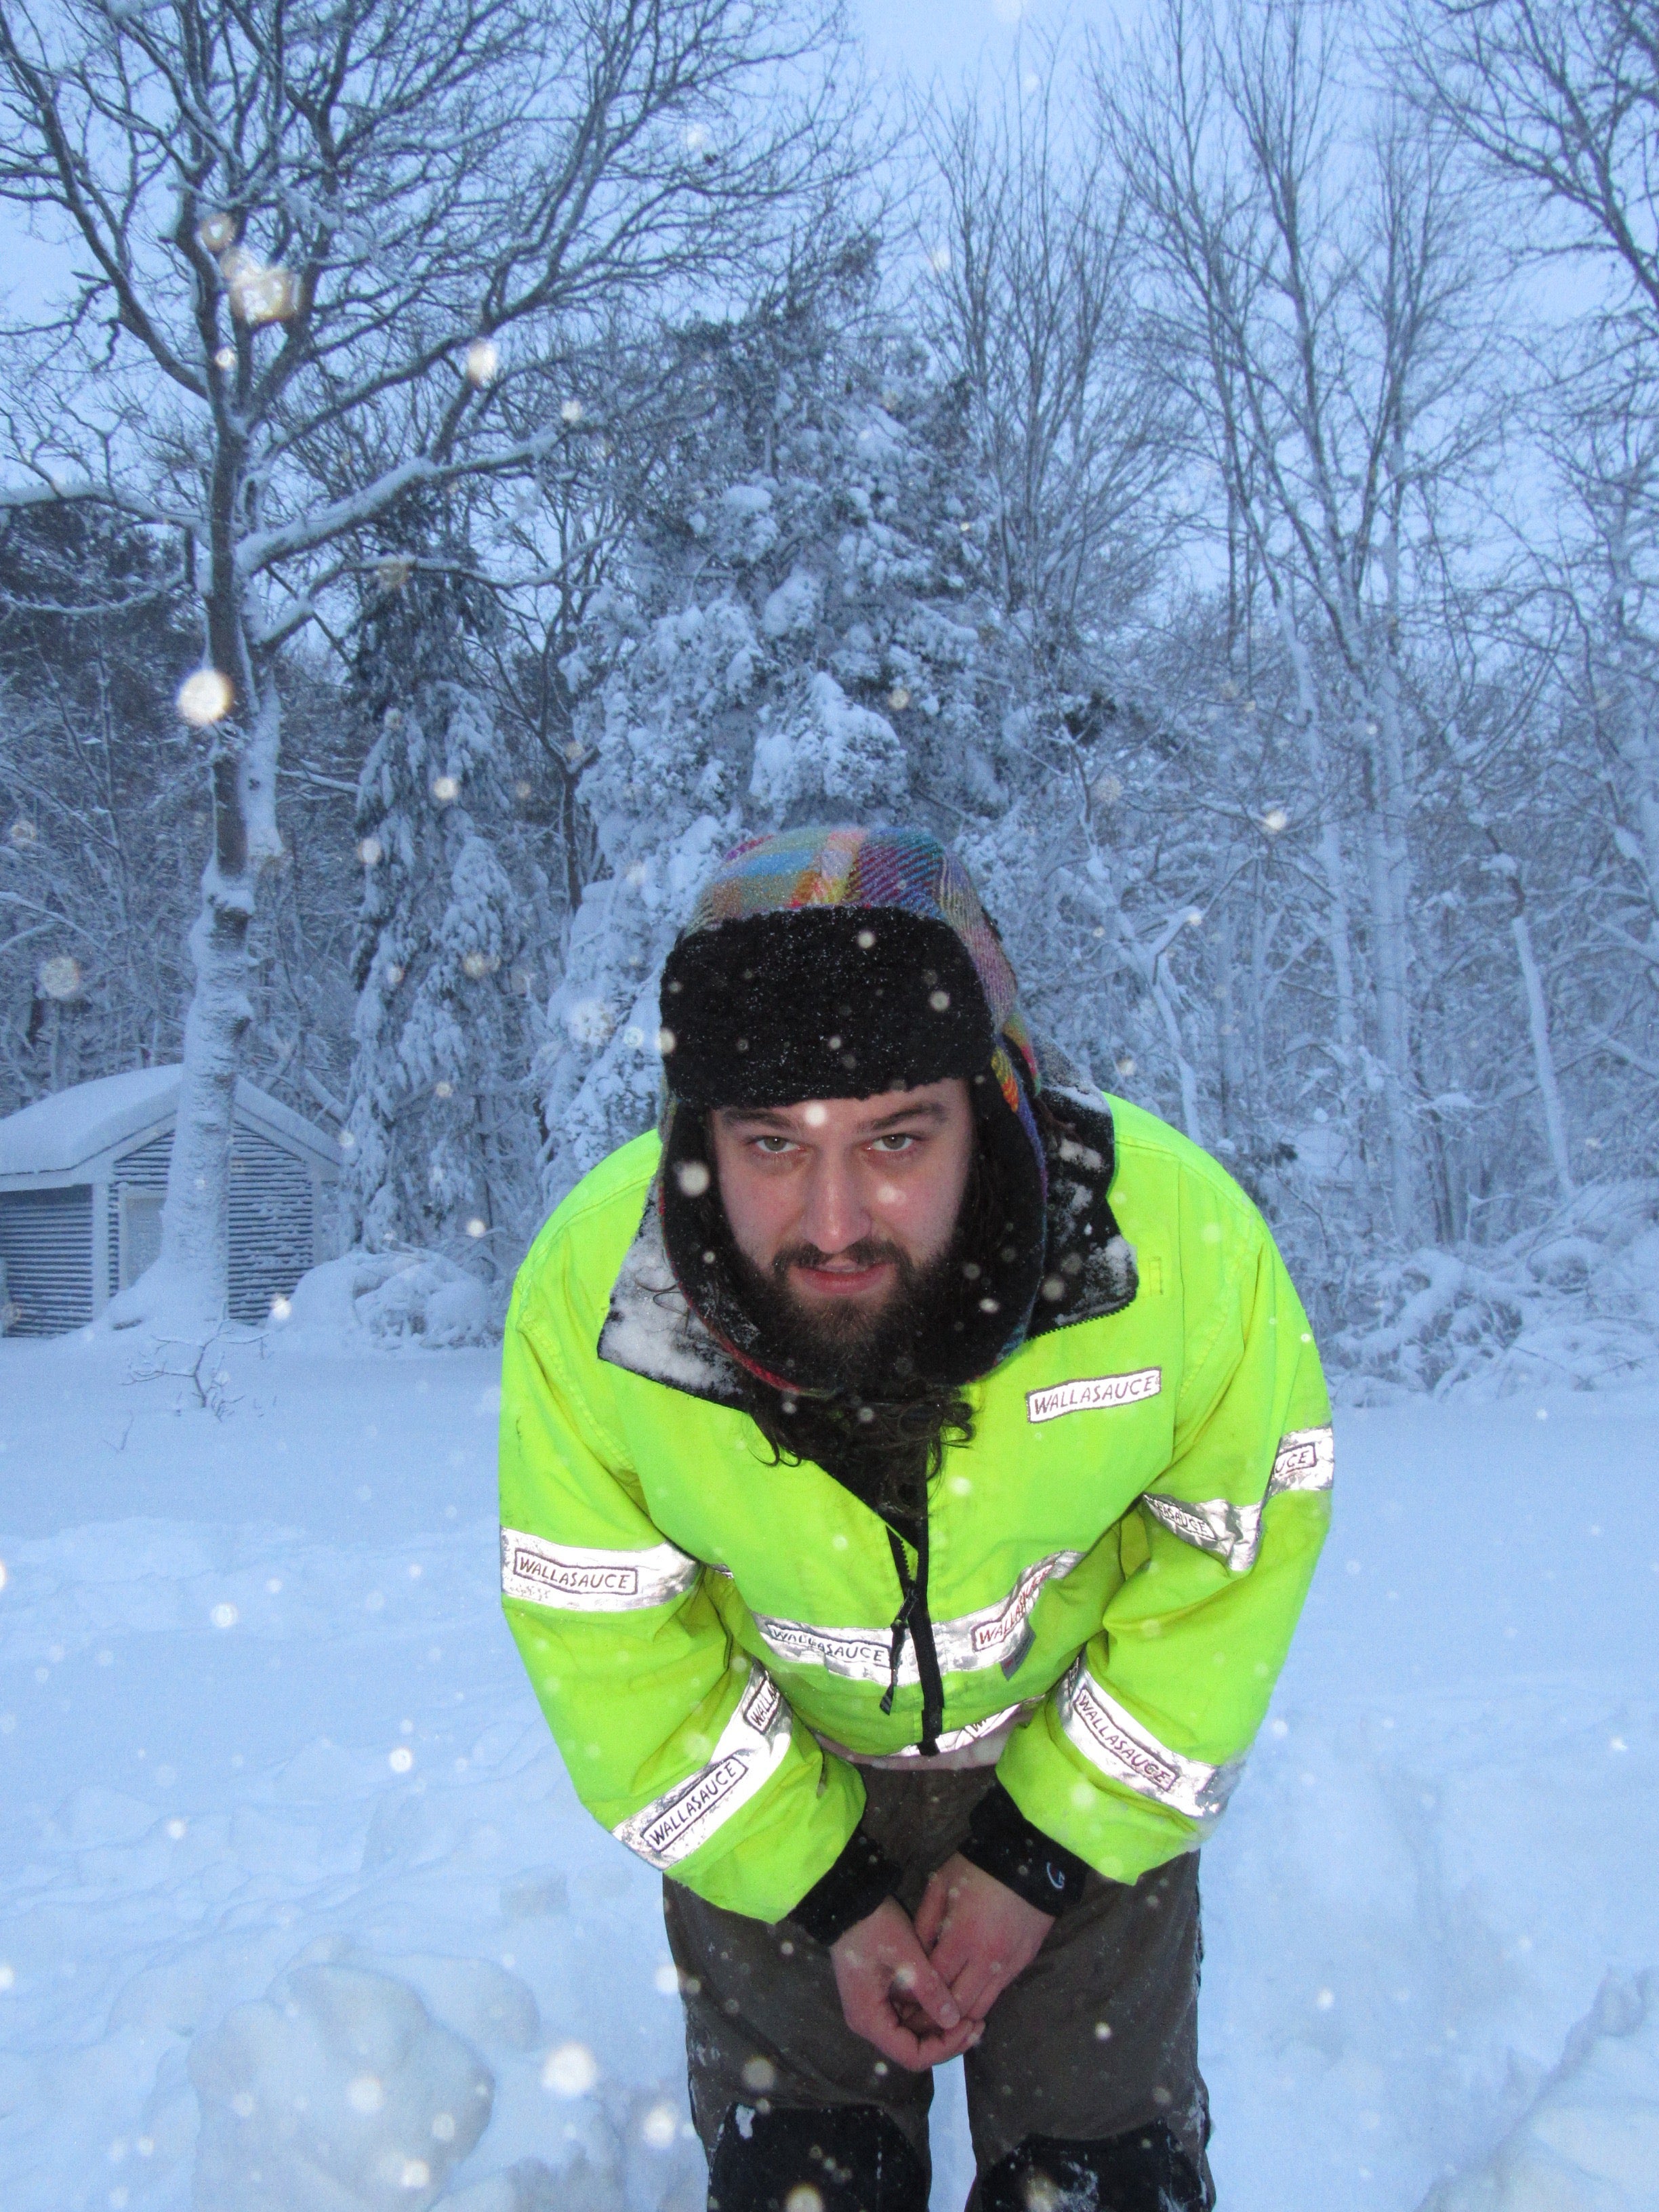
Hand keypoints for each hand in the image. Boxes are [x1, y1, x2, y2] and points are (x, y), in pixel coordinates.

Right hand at [829, 1896, 984, 2072]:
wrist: (850, 1901)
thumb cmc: (874, 1927)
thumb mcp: (906, 1955)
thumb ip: (929, 1990)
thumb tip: (954, 2020)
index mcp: (870, 2020)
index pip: (912, 2056)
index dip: (943, 2048)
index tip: (968, 2026)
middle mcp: (869, 2023)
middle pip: (912, 2049)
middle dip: (945, 2040)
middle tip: (976, 2023)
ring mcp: (873, 2010)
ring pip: (912, 2034)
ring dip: (939, 2028)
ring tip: (969, 2014)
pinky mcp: (880, 1998)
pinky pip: (907, 2017)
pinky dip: (929, 2013)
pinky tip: (950, 2002)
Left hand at [914, 1853, 1054, 2022]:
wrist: (1028, 1859)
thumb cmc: (977, 1869)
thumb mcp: (940, 1885)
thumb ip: (924, 1923)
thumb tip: (915, 1956)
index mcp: (961, 1937)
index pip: (934, 1983)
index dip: (917, 1996)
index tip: (904, 2003)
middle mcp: (986, 1959)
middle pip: (958, 2005)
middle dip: (937, 2017)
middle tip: (921, 2018)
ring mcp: (1008, 1964)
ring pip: (981, 2007)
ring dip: (961, 2014)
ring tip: (942, 2013)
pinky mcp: (1024, 1964)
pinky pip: (998, 1993)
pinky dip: (981, 1999)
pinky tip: (968, 1995)